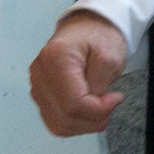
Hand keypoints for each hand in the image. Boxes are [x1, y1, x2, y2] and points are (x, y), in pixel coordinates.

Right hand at [28, 11, 127, 135]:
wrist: (88, 29)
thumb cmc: (99, 38)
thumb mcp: (110, 56)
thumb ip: (101, 84)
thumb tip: (94, 106)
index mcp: (55, 59)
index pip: (73, 103)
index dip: (99, 110)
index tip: (116, 98)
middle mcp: (39, 74)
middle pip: (64, 118)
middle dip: (94, 119)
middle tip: (110, 104)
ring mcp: (37, 86)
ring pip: (58, 125)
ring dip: (85, 124)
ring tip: (100, 106)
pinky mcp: (41, 95)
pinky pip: (56, 121)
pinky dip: (76, 122)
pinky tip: (89, 109)